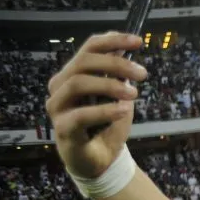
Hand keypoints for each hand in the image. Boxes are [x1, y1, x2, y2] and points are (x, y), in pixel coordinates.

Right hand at [45, 32, 148, 178]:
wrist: (103, 159)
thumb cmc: (108, 124)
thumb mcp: (119, 95)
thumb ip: (118, 74)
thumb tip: (126, 47)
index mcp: (73, 74)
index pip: (89, 48)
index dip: (112, 41)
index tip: (138, 41)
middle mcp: (60, 86)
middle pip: (84, 62)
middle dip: (116, 64)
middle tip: (142, 73)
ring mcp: (58, 107)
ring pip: (78, 83)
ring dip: (110, 85)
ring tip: (134, 94)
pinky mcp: (62, 128)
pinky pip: (80, 115)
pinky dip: (104, 111)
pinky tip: (123, 111)